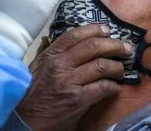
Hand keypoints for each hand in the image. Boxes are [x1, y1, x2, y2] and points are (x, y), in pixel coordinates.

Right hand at [16, 24, 131, 130]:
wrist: (25, 119)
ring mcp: (69, 82)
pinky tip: (115, 88)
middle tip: (125, 48)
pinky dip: (113, 87)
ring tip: (120, 70)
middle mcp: (60, 65)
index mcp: (51, 55)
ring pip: (101, 65)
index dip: (94, 30)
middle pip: (93, 47)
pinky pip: (103, 87)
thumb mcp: (35, 67)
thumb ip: (46, 52)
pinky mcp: (77, 99)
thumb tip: (52, 39)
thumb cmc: (31, 93)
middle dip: (114, 45)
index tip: (107, 30)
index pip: (75, 35)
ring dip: (116, 67)